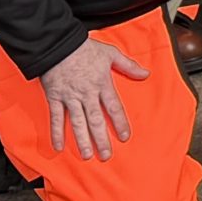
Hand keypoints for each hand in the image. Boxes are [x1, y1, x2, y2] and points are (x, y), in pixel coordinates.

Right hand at [39, 36, 147, 160]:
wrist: (59, 45)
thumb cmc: (85, 48)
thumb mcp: (111, 54)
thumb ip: (128, 66)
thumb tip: (146, 73)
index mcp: (102, 84)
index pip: (114, 108)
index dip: (119, 123)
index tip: (124, 137)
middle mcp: (87, 94)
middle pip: (96, 120)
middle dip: (101, 139)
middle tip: (106, 155)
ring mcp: (70, 98)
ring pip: (77, 123)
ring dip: (82, 140)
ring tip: (87, 155)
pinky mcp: (55, 98)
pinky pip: (56, 118)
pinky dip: (56, 133)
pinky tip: (59, 146)